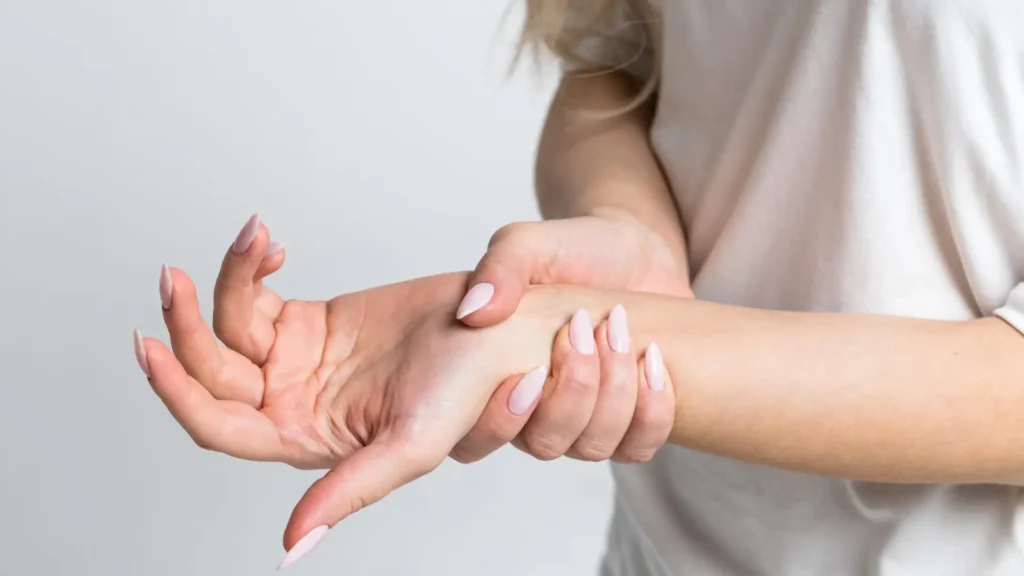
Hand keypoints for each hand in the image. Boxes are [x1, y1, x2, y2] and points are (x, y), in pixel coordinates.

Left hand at [132, 214, 561, 566]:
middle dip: (186, 324)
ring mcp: (295, 362)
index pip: (220, 427)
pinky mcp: (307, 320)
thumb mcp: (411, 445)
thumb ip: (348, 492)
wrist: (503, 326)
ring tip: (254, 238)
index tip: (151, 346)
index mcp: (306, 440)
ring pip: (228, 326)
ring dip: (227, 280)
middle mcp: (292, 406)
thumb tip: (290, 548)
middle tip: (174, 279)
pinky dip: (253, 268)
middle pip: (211, 372)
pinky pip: (257, 295)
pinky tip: (270, 246)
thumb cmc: (471, 388)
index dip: (178, 392)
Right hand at [451, 211, 685, 462]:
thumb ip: (499, 269)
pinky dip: (651, 412)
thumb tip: (473, 313)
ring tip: (620, 334)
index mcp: (494, 379)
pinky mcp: (630, 422)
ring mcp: (584, 421)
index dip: (502, 421)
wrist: (633, 250)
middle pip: (544, 444)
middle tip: (583, 328)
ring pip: (592, 448)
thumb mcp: (530, 244)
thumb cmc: (574, 250)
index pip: (476, 440)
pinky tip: (653, 363)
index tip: (535, 371)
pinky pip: (638, 448)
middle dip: (573, 391)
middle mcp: (534, 412)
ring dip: (614, 395)